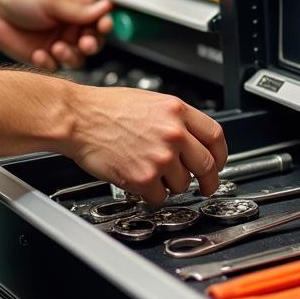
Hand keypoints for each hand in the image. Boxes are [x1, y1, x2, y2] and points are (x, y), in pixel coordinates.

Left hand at [0, 0, 111, 69]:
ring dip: (71, 55)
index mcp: (75, 9)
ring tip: (57, 47)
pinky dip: (50, 62)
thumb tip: (106, 7)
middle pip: (94, 43)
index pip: (99, 19)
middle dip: (91, 44)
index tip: (104, 26)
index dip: (105, 24)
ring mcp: (59, 44)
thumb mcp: (51, 1)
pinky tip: (39, 53)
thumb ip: (78, 10)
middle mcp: (70, 28)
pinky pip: (56, 67)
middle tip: (84, 43)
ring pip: (78, 59)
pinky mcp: (45, 59)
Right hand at [62, 86, 227, 205]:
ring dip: (171, 184)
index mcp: (176, 110)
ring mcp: (161, 157)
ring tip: (152, 171)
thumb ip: (174, 119)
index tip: (218, 163)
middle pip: (207, 165)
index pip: (216, 136)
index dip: (221, 154)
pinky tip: (139, 179)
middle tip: (204, 186)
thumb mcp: (149, 102)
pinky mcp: (144, 178)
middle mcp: (173, 133)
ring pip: (183, 184)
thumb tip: (191, 139)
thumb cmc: (105, 108)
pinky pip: (159, 196)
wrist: (78, 118)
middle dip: (208, 180)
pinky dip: (151, 193)